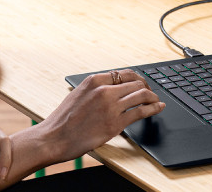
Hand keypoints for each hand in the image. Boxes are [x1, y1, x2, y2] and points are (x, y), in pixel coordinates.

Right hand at [43, 69, 164, 161]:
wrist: (53, 138)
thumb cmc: (63, 120)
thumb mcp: (78, 94)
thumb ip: (96, 89)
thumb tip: (112, 89)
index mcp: (94, 80)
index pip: (125, 73)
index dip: (138, 78)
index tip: (142, 83)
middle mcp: (104, 90)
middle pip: (136, 83)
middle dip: (147, 88)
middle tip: (151, 94)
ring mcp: (111, 106)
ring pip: (141, 95)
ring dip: (153, 97)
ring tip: (156, 101)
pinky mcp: (115, 123)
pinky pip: (141, 112)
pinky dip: (153, 108)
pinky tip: (157, 108)